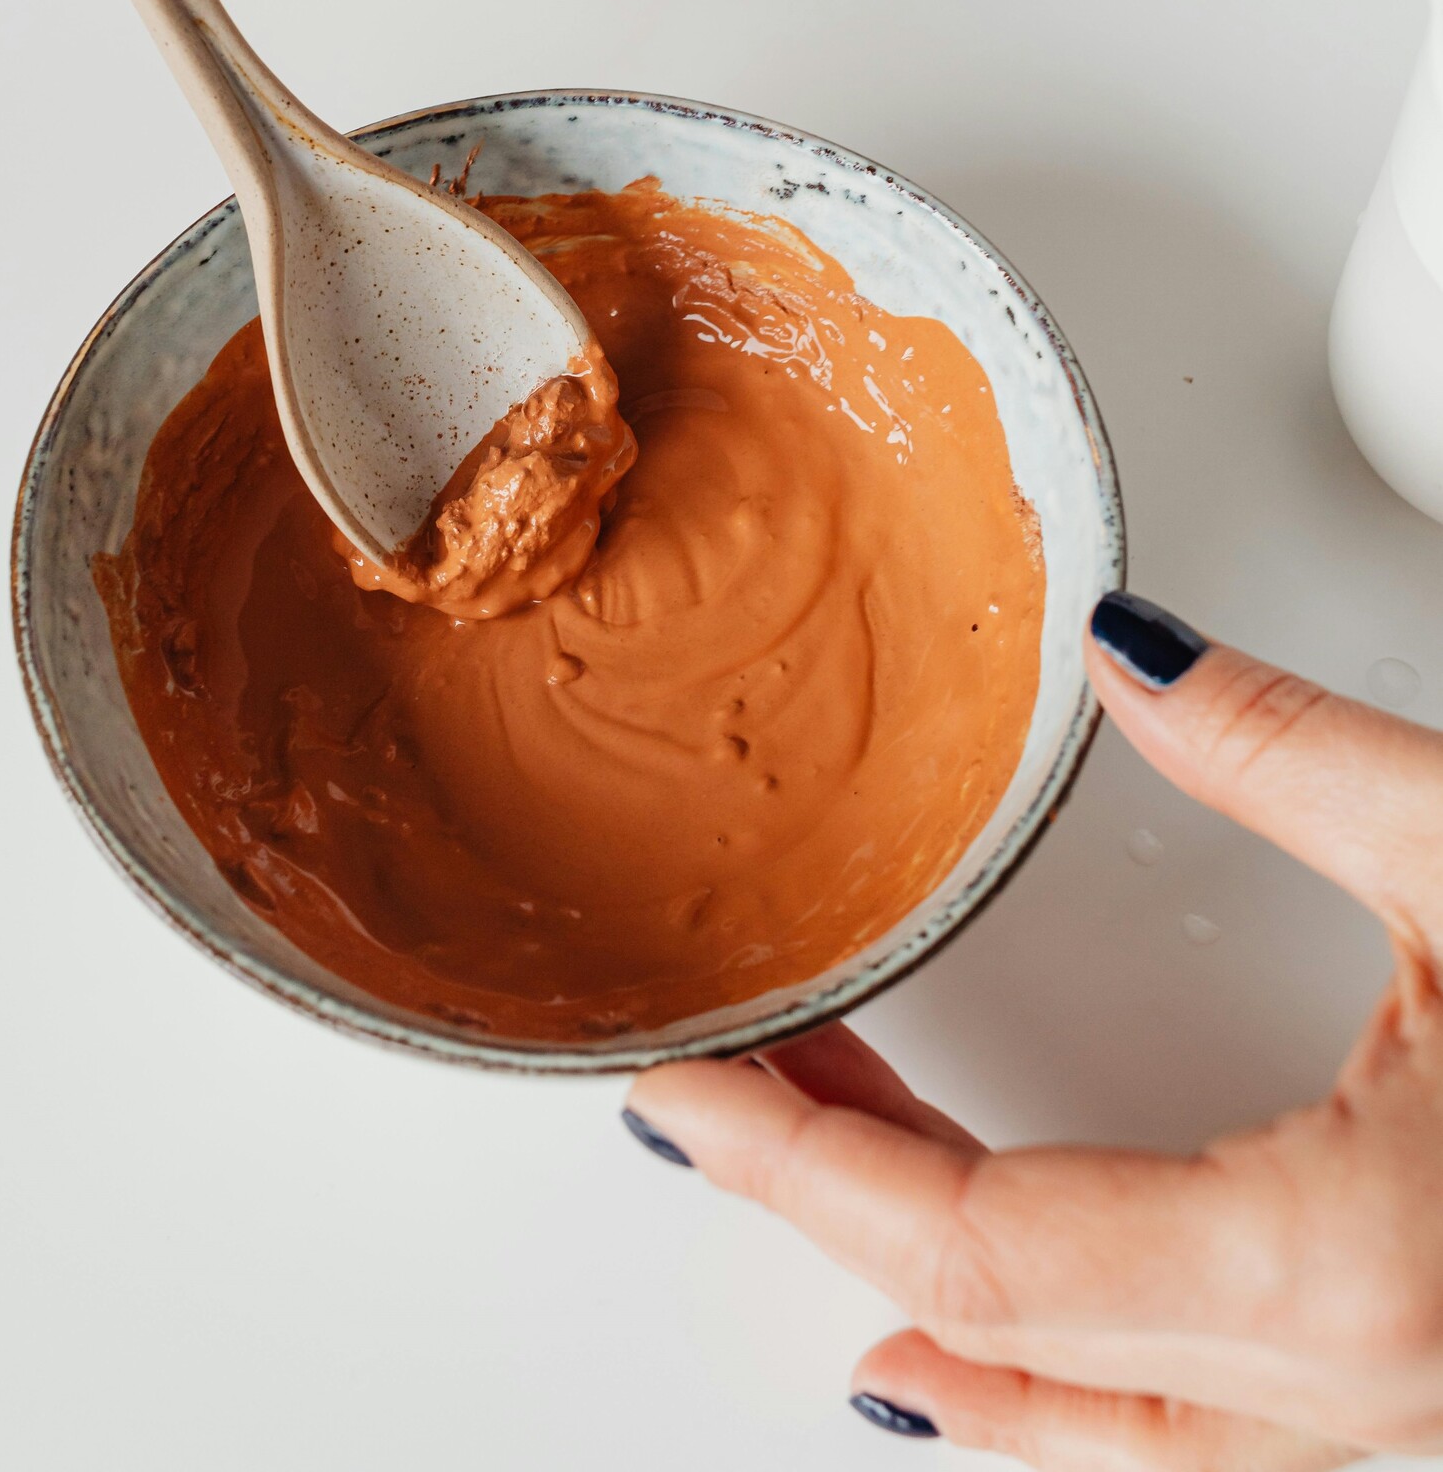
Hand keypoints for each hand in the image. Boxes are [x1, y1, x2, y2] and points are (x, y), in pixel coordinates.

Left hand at [626, 594, 1442, 1467]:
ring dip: (932, 1275)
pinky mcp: (1422, 1405)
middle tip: (726, 1077)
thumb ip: (1283, 749)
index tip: (679, 1093)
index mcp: (1350, 1281)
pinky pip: (1178, 1441)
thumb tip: (1133, 655)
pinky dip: (1045, 1382)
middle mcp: (1363, 1410)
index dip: (798, 1160)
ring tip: (825, 1149)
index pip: (977, 1244)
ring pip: (1083, 1413)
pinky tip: (973, 1339)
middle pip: (996, 1327)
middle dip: (834, 1194)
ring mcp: (1398, 1440)